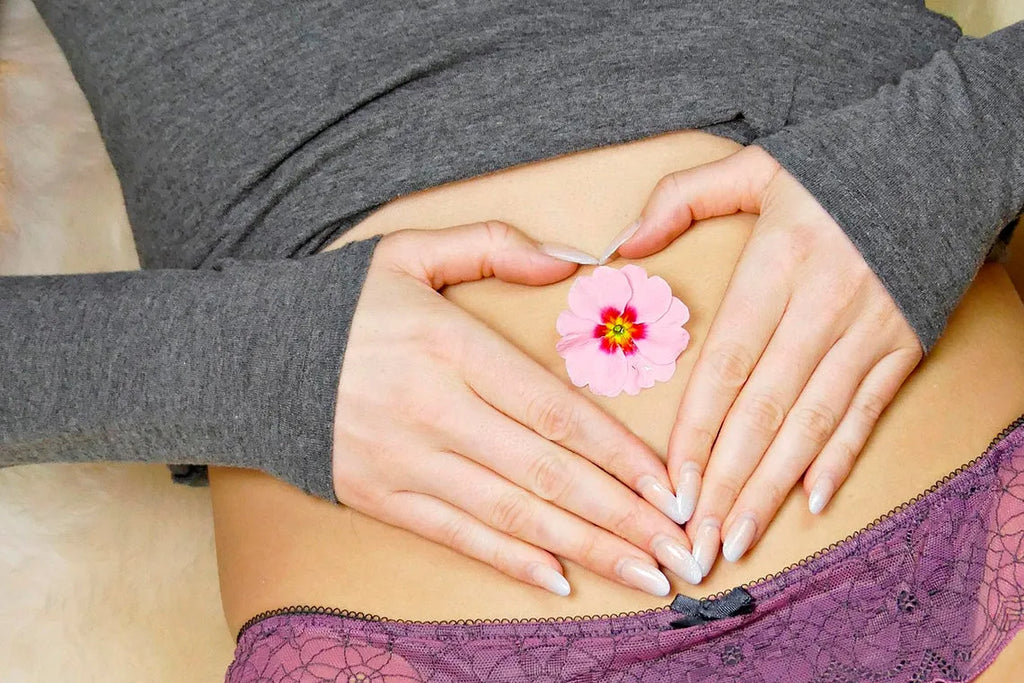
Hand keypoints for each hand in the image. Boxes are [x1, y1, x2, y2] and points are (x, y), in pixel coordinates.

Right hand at [332, 221, 704, 596]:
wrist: (246, 357)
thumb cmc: (340, 305)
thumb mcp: (409, 251)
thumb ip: (492, 247)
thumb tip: (571, 259)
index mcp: (450, 346)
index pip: (555, 411)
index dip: (620, 454)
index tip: (670, 486)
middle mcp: (433, 409)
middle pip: (546, 473)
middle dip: (622, 516)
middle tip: (681, 550)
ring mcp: (405, 460)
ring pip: (511, 514)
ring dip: (584, 548)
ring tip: (644, 575)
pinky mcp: (380, 496)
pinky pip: (456, 535)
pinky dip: (511, 561)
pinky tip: (560, 579)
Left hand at [614, 145, 923, 575]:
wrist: (941, 158)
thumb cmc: (835, 167)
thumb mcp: (753, 167)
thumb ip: (681, 199)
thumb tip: (623, 244)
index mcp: (778, 266)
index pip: (726, 366)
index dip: (697, 431)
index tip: (671, 484)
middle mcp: (822, 307)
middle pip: (764, 409)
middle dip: (726, 482)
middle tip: (697, 539)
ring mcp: (867, 333)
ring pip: (812, 423)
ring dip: (773, 487)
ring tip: (739, 537)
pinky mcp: (902, 347)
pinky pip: (866, 411)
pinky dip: (840, 458)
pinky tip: (813, 501)